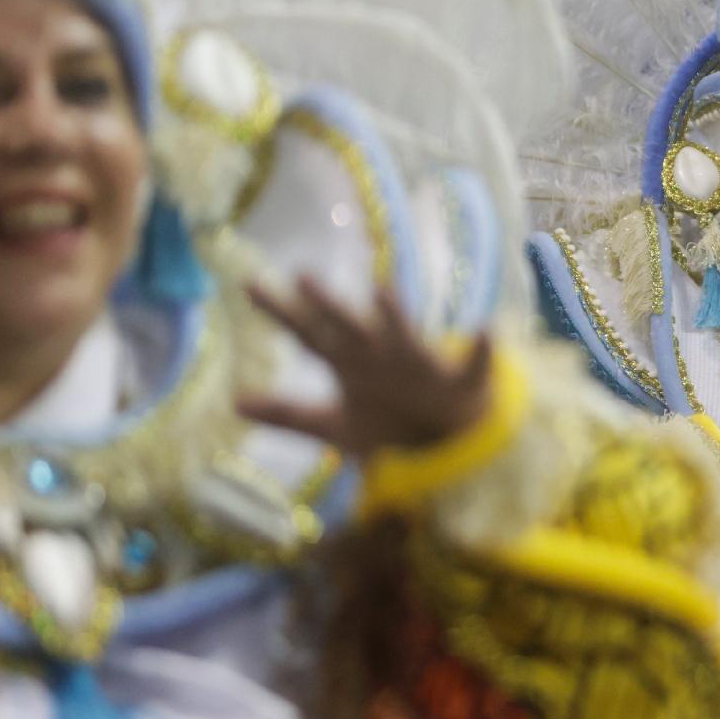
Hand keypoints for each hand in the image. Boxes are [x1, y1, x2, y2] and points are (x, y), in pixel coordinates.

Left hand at [239, 276, 492, 457]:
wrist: (442, 442)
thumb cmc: (386, 426)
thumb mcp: (333, 428)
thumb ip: (287, 416)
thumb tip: (234, 403)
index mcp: (350, 366)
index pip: (307, 335)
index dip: (279, 312)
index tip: (250, 286)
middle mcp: (381, 357)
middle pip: (348, 328)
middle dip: (327, 305)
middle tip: (300, 276)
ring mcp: (418, 364)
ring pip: (402, 335)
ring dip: (393, 315)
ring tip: (381, 292)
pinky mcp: (458, 382)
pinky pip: (473, 366)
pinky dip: (481, 349)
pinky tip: (485, 331)